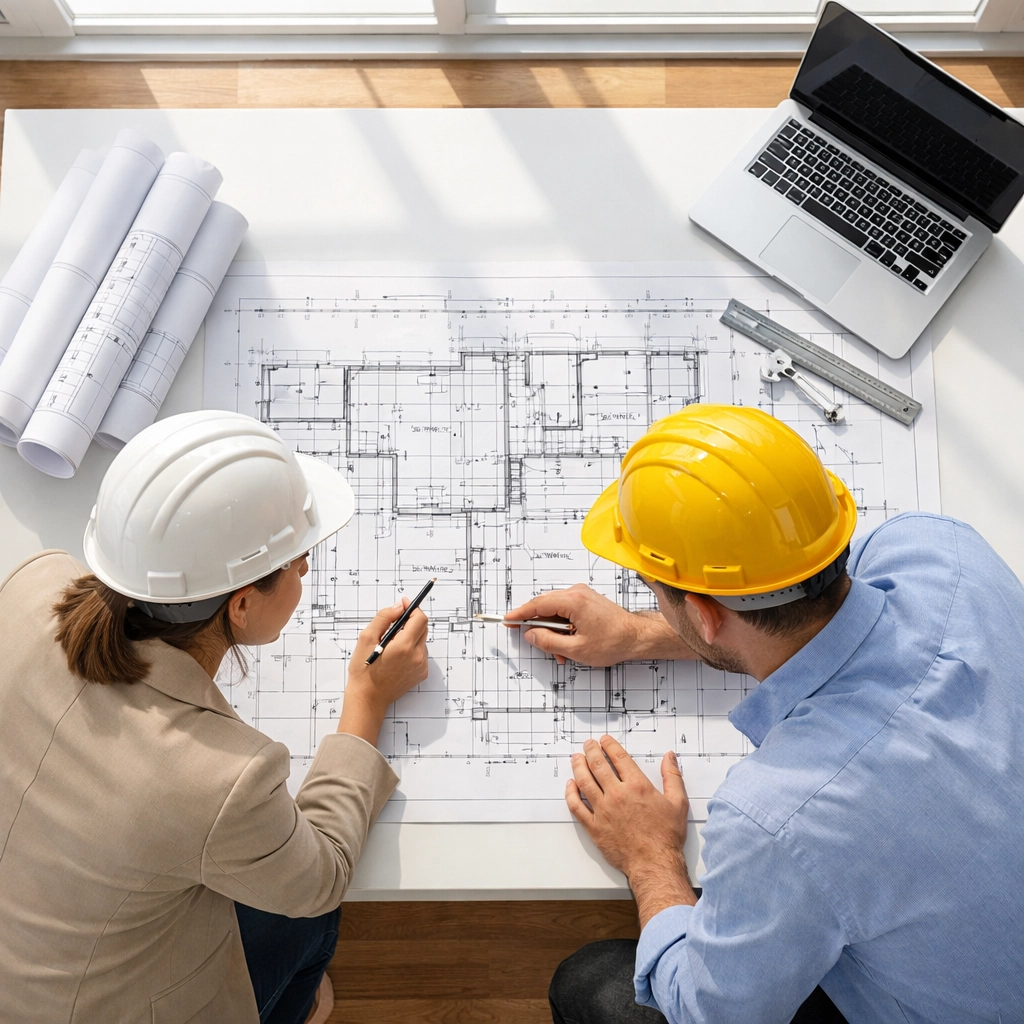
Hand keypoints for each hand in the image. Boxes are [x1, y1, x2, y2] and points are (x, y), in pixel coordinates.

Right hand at [338, 599, 429, 744]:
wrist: (368, 699)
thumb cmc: (364, 670)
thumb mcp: (366, 638)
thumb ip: (384, 618)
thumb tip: (398, 607)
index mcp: (404, 646)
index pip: (419, 618)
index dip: (412, 608)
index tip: (403, 604)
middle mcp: (417, 656)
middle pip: (423, 628)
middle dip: (410, 621)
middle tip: (393, 624)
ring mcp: (421, 666)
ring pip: (421, 640)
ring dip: (410, 636)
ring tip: (391, 644)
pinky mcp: (421, 673)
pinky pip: (421, 653)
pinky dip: (411, 648)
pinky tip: (396, 656)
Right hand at [505, 584, 694, 666]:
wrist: (637, 637)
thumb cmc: (614, 641)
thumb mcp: (576, 649)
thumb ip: (549, 641)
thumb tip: (531, 635)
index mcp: (573, 601)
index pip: (538, 604)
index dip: (520, 613)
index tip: (508, 620)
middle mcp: (576, 593)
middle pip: (545, 606)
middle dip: (539, 628)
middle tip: (533, 642)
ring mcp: (582, 595)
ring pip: (554, 611)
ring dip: (552, 631)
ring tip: (560, 652)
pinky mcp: (586, 601)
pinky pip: (565, 611)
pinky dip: (562, 627)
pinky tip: (567, 644)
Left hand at [567, 735, 696, 923]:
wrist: (654, 864)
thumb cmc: (666, 836)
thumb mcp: (678, 803)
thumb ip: (672, 777)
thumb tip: (669, 757)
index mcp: (637, 786)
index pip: (618, 758)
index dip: (609, 745)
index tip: (604, 740)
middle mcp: (617, 795)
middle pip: (598, 765)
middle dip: (591, 750)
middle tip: (588, 744)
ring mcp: (603, 810)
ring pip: (584, 782)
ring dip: (578, 766)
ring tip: (576, 758)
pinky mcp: (594, 826)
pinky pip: (576, 806)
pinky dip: (571, 793)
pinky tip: (570, 785)